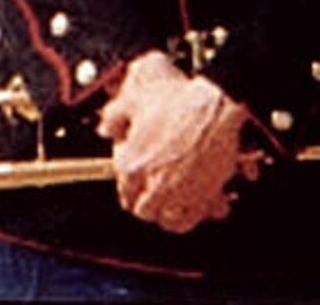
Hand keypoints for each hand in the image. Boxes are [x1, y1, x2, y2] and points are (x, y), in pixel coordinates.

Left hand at [95, 51, 250, 232]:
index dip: (129, 188)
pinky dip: (194, 215)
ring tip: (171, 207)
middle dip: (146, 204)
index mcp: (133, 165)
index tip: (134, 183)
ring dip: (168, 215)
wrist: (213, 104)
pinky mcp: (206, 193)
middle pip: (144, 210)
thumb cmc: (177, 100)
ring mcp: (181, 192)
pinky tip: (195, 207)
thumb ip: (114, 117)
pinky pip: (195, 217)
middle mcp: (155, 185)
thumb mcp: (135, 99)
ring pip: (169, 221)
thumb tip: (105, 127)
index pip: (125, 192)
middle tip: (152, 195)